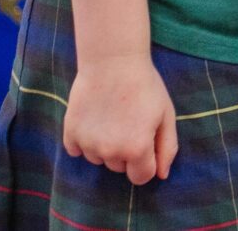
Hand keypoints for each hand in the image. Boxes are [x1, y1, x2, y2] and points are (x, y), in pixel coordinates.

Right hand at [61, 53, 177, 186]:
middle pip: (119, 167)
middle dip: (125, 151)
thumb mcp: (166, 114)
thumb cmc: (145, 85)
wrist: (113, 60)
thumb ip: (167, 147)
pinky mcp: (70, 133)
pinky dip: (84, 140)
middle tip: (129, 121)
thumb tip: (161, 175)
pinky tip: (94, 118)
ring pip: (98, 159)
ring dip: (104, 145)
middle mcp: (110, 151)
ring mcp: (88, 143)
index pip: (141, 177)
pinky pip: (77, 150)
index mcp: (137, 149)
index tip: (145, 142)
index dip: (146, 161)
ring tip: (112, 116)